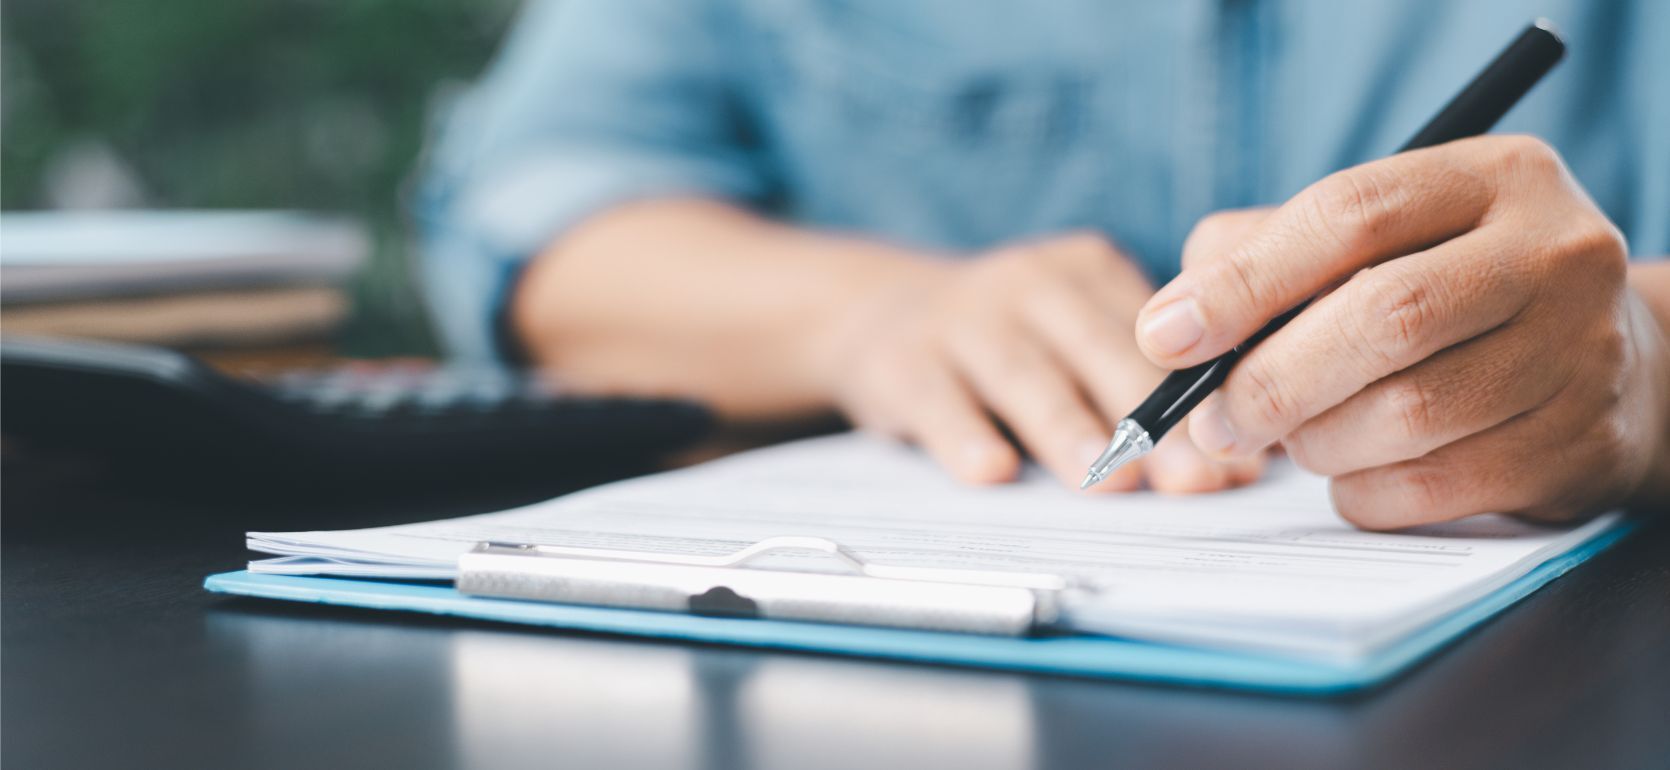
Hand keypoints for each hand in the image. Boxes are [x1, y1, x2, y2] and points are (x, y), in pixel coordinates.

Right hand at [823, 233, 1264, 490]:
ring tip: (1110, 484)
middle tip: (1196, 482)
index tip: (1244, 462)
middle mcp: (1029, 280)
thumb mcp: (1075, 334)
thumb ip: (1147, 383)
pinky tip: (992, 473)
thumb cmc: (1010, 345)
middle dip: (1154, 421)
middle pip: (1100, 350)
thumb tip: (1251, 464)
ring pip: (1024, 375)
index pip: (1158, 338)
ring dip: (1069, 429)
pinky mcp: (899, 359)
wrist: (874, 315)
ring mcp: (961, 316)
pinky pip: (936, 399)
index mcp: (1090, 270)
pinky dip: (964, 435)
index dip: (1204, 399)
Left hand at [1136, 135, 1669, 527]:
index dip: (1244, 284)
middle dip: (1271, 380)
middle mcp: (1554, 253)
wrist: (1607, 362)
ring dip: (1316, 442)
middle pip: (1385, 318)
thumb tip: (1172, 323)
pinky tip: (1353, 475)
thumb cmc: (1443, 291)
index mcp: (1492, 176)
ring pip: (1408, 413)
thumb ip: (1261, 253)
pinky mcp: (1578, 445)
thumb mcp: (1369, 240)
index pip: (1349, 217)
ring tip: (1292, 441)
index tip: (1166, 338)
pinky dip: (1363, 492)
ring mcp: (1579, 351)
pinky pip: (1434, 486)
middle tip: (1210, 421)